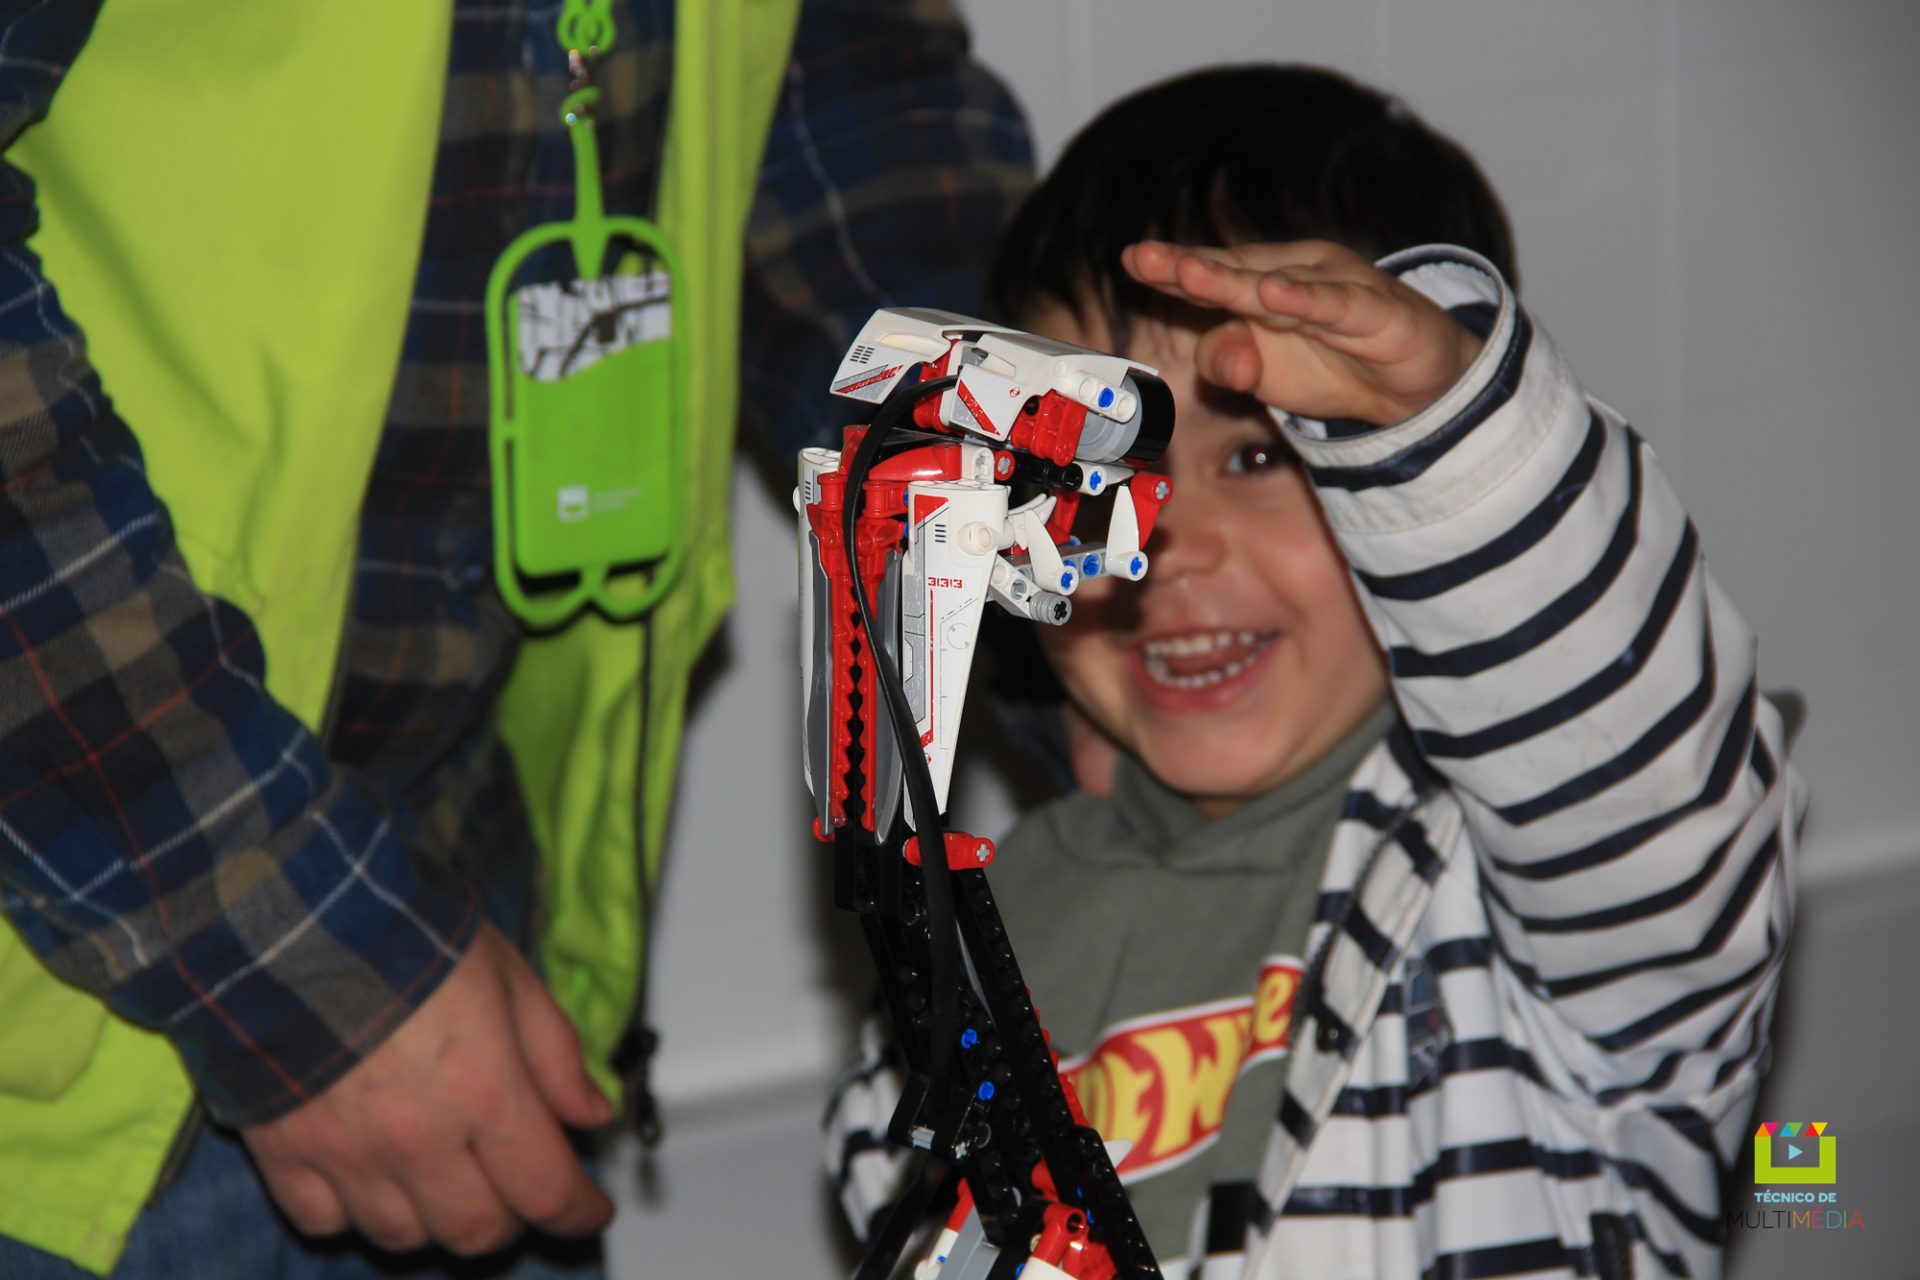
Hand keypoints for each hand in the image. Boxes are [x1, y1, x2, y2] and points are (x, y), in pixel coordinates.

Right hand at [242, 923, 616, 1255]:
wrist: (297, 915)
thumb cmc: (410, 933)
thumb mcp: (511, 977)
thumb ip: (556, 1055)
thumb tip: (590, 1112)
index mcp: (484, 1091)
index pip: (547, 1191)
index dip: (579, 1213)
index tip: (591, 1210)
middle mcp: (417, 1138)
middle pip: (478, 1231)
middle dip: (514, 1217)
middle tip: (519, 1186)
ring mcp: (347, 1153)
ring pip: (404, 1236)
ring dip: (437, 1218)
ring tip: (449, 1176)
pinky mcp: (284, 1151)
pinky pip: (324, 1221)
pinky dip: (354, 1212)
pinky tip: (372, 1176)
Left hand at [1121, 239, 1484, 425]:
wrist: (1417, 387)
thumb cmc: (1333, 366)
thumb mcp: (1267, 375)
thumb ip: (1228, 364)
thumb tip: (1215, 361)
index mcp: (1262, 286)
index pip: (1211, 276)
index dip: (1172, 269)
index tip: (1132, 260)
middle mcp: (1296, 277)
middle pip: (1235, 271)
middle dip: (1189, 267)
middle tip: (1147, 259)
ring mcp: (1337, 291)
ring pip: (1278, 286)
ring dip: (1234, 280)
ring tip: (1191, 273)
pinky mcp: (1376, 313)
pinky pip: (1336, 306)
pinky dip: (1306, 300)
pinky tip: (1275, 294)